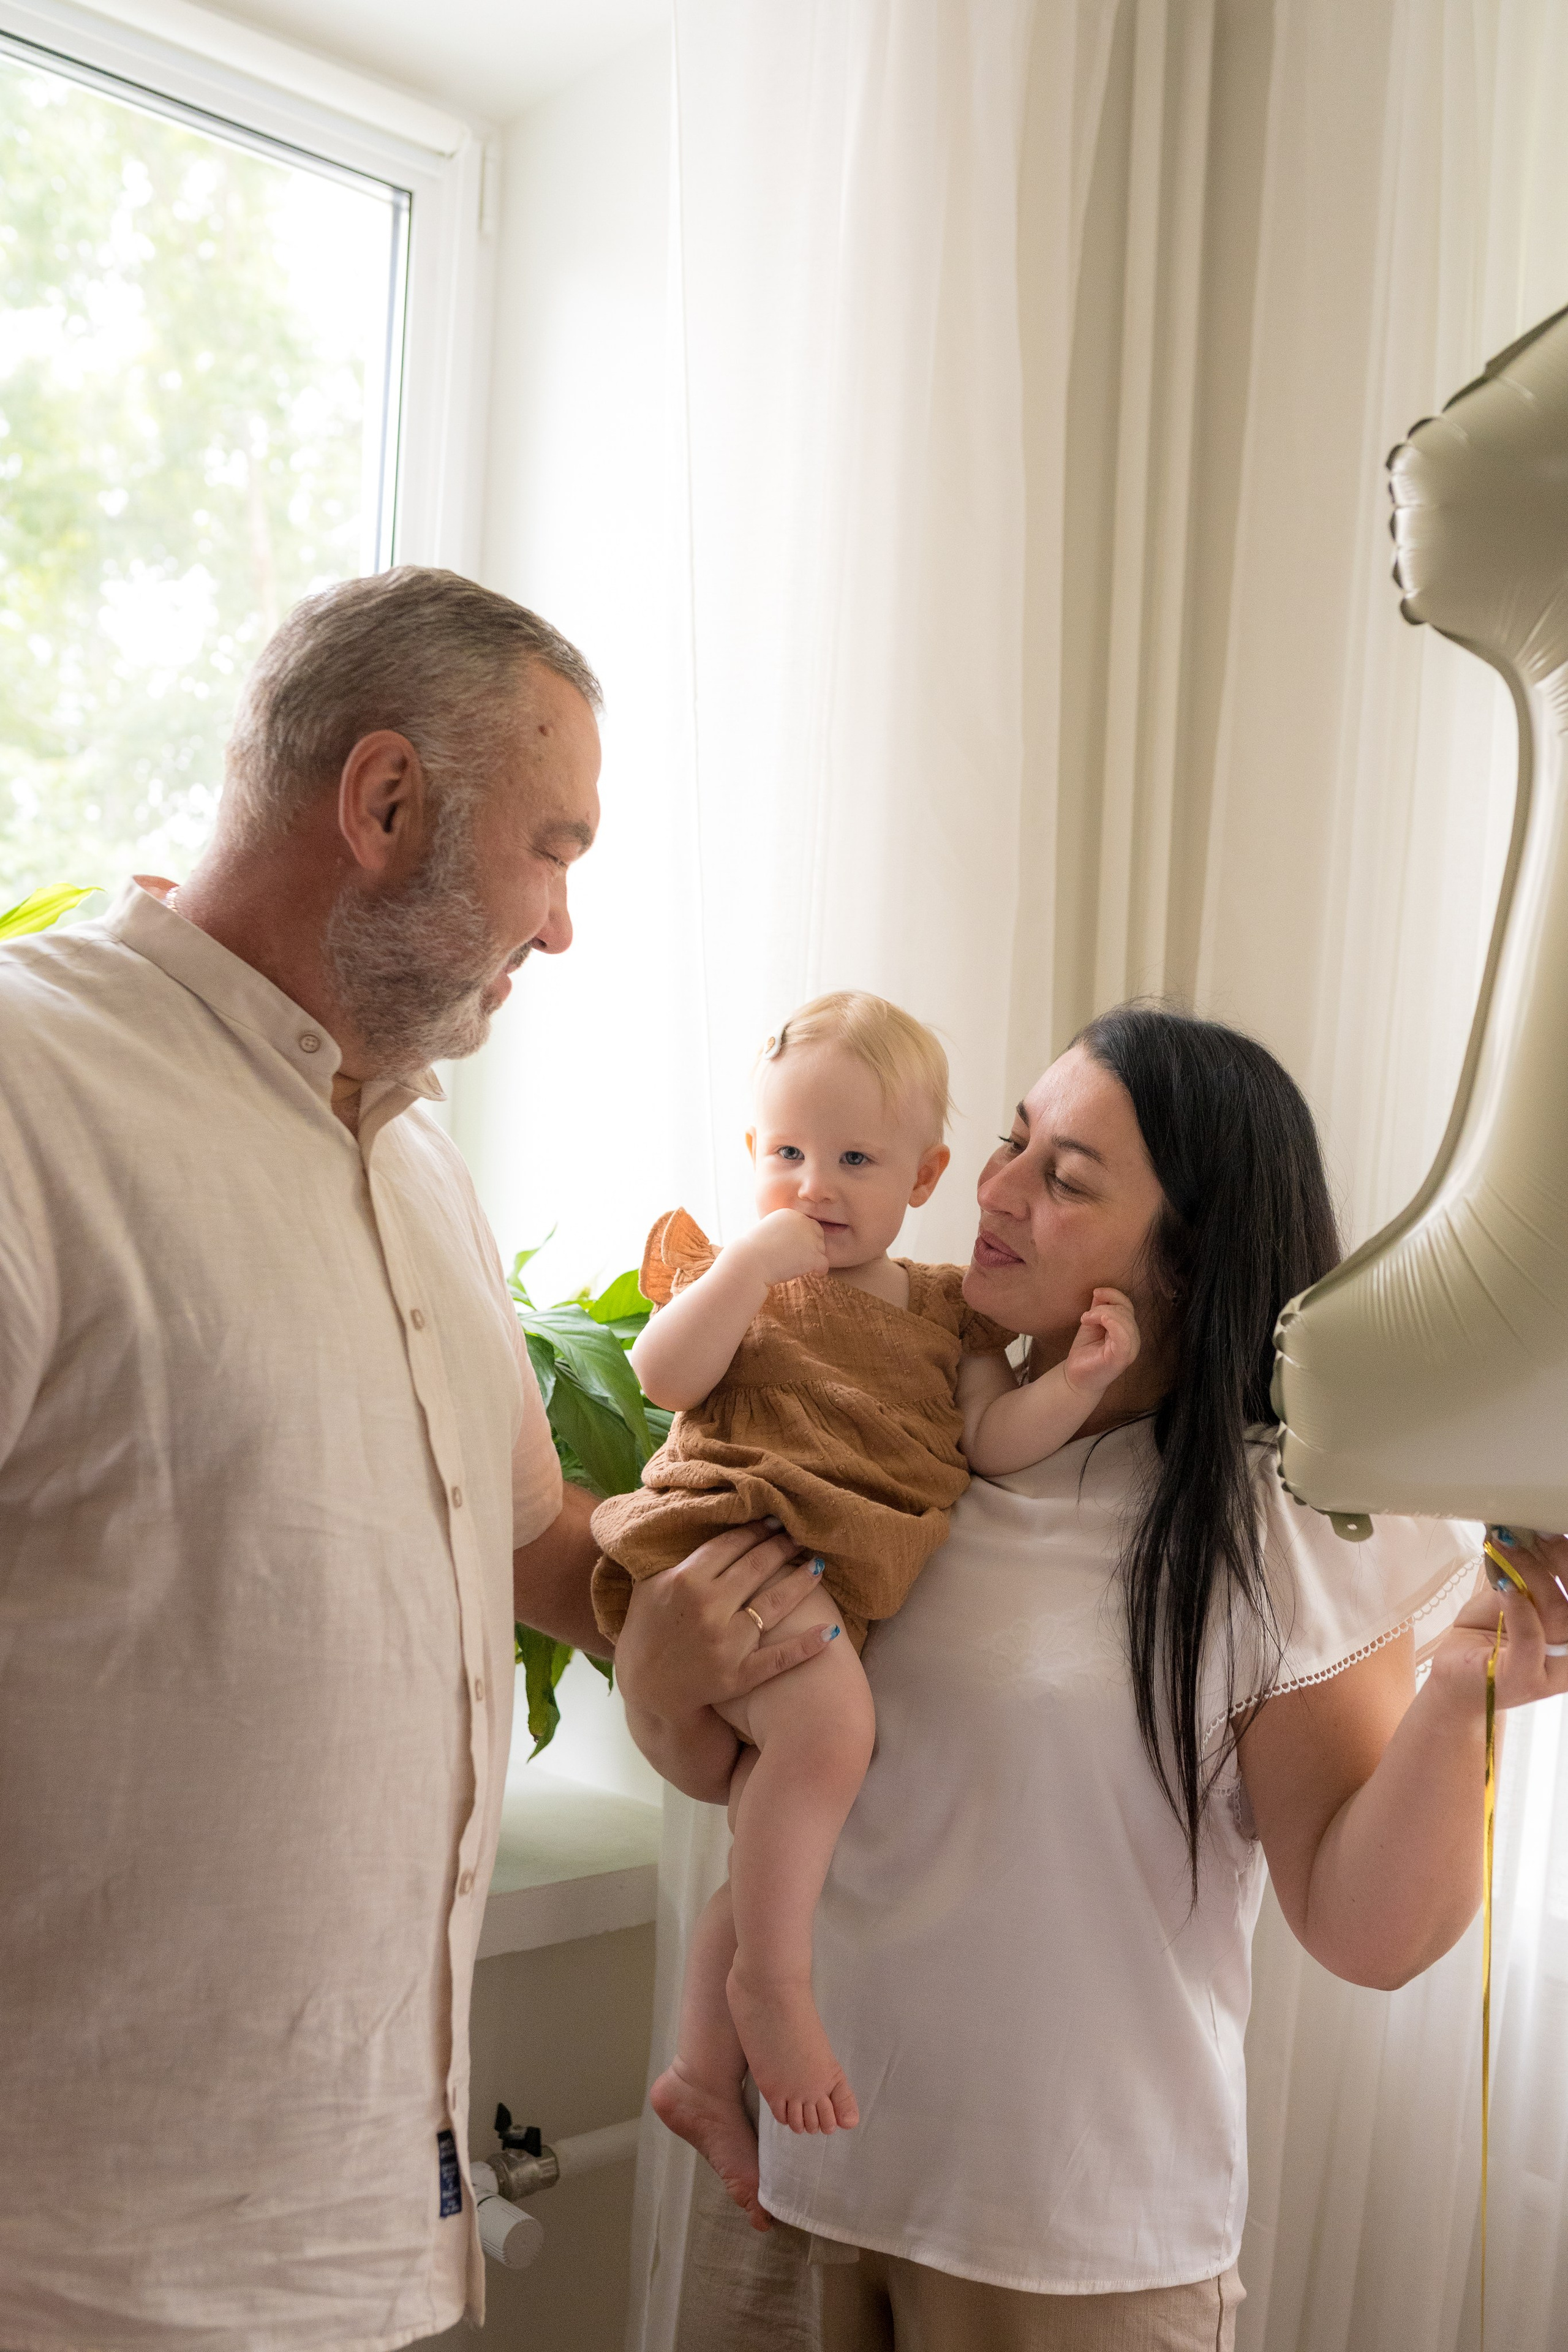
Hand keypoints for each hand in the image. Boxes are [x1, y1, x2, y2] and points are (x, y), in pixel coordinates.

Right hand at [615, 1523, 835, 1794]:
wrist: (647, 1692)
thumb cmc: (646, 1633)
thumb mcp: (648, 1588)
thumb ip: (672, 1557)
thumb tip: (696, 1521)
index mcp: (684, 1581)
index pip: (730, 1545)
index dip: (755, 1530)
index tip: (773, 1521)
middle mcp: (707, 1608)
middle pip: (756, 1567)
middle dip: (781, 1548)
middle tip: (799, 1536)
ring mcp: (725, 1643)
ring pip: (775, 1604)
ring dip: (801, 1582)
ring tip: (818, 1565)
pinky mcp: (738, 1675)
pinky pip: (779, 1657)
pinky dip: (807, 1645)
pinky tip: (831, 1631)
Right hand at [730, 1208, 830, 1287]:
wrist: (750, 1263)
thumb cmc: (753, 1251)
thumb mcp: (767, 1231)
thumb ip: (783, 1231)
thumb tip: (794, 1241)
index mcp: (790, 1214)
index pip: (808, 1225)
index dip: (804, 1238)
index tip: (795, 1250)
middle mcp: (802, 1222)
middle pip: (818, 1235)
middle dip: (812, 1247)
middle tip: (800, 1259)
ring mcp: (809, 1239)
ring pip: (821, 1250)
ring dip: (813, 1259)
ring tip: (799, 1268)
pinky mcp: (813, 1256)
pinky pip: (824, 1264)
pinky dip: (820, 1271)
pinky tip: (812, 1274)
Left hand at [1062, 1286, 1139, 1397]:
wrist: (1077, 1377)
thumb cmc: (1086, 1351)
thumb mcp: (1092, 1324)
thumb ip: (1099, 1308)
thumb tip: (1100, 1291)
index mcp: (1127, 1329)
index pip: (1127, 1305)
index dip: (1113, 1294)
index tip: (1095, 1292)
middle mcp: (1133, 1339)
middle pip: (1126, 1311)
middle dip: (1104, 1306)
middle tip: (1085, 1317)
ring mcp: (1130, 1349)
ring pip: (1125, 1320)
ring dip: (1102, 1313)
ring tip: (1086, 1320)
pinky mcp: (1122, 1357)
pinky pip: (1125, 1337)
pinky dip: (1114, 1324)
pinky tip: (1101, 1320)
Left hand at [1427, 1529, 1567, 1715]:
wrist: (1456, 1676)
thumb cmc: (1488, 1635)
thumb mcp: (1514, 1596)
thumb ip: (1530, 1574)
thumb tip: (1532, 1530)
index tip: (1554, 1528)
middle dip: (1560, 1558)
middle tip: (1534, 1532)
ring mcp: (1554, 1671)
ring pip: (1557, 1614)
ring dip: (1529, 1572)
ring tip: (1503, 1546)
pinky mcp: (1525, 1680)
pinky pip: (1531, 1638)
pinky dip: (1519, 1606)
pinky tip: (1504, 1585)